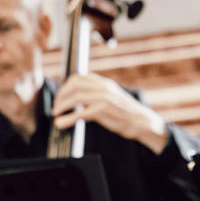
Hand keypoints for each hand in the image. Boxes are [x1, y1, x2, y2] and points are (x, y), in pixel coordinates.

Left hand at [53, 72, 168, 152]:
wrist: (143, 122)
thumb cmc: (126, 113)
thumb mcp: (112, 98)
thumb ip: (97, 95)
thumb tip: (80, 99)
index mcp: (104, 83)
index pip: (78, 77)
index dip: (65, 87)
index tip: (60, 97)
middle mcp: (103, 87)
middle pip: (74, 84)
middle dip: (61, 95)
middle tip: (56, 107)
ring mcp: (104, 98)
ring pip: (75, 97)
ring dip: (62, 106)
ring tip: (56, 115)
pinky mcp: (104, 110)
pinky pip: (81, 113)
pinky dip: (69, 118)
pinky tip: (62, 123)